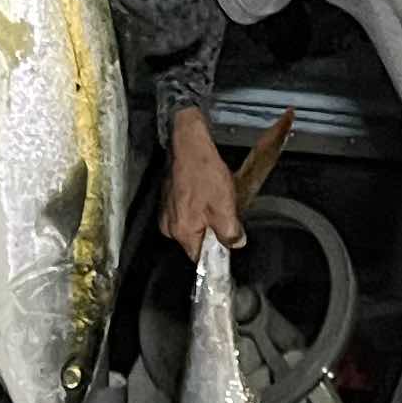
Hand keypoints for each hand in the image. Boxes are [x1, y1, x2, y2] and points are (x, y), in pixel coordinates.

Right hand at [161, 106, 243, 259]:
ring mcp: (166, 212)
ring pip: (192, 225)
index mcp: (183, 231)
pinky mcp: (168, 199)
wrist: (188, 144)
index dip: (215, 253)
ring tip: (214, 198)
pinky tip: (205, 191)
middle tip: (225, 213)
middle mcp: (169, 226)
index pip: (199, 258)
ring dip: (205, 217)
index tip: (226, 245)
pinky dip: (197, 205)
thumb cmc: (203, 172)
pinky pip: (185, 211)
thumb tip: (235, 244)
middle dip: (212, 232)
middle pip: (196, 241)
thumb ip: (230, 233)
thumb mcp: (225, 207)